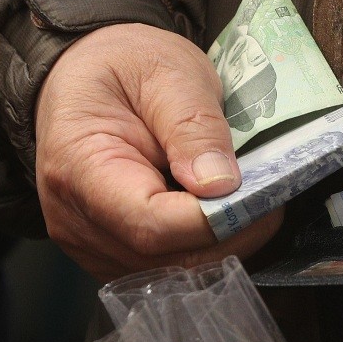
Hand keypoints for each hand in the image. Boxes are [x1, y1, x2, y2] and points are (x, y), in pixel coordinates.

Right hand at [35, 23, 281, 279]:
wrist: (86, 75)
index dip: (213, 221)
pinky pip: (164, 271)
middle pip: (163, 259)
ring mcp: (88, 245)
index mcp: (78, 167)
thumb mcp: (167, 73)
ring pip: (169, 274)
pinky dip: (202, 249)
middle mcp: (73, 220)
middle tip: (269, 195)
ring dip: (220, 245)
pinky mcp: (108, 256)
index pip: (149, 225)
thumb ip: (193, 126)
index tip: (261, 195)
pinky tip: (217, 213)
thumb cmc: (125, 67)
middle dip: (228, 235)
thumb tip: (221, 185)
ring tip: (244, 199)